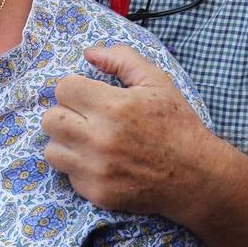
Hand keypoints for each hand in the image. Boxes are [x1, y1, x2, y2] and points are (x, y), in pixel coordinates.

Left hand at [41, 44, 215, 218]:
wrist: (197, 176)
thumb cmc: (176, 124)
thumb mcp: (156, 81)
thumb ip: (121, 59)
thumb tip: (89, 53)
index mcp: (114, 107)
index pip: (63, 89)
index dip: (75, 88)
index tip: (89, 94)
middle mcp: (100, 140)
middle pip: (50, 119)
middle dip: (65, 113)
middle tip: (85, 116)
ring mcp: (97, 170)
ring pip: (51, 150)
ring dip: (66, 142)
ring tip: (88, 139)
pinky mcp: (97, 194)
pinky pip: (67, 175)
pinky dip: (78, 167)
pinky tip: (100, 161)